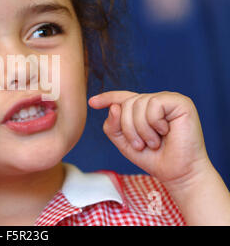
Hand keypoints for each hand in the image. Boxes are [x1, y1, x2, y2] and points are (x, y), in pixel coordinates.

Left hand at [88, 91, 210, 187]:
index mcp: (142, 109)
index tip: (91, 103)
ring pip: (138, 104)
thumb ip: (113, 126)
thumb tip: (114, 107)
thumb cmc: (153, 158)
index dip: (106, 98)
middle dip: (128, 128)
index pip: (122, 98)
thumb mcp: (124, 143)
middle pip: (125, 104)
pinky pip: (154, 104)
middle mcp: (154, 101)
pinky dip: (154, 123)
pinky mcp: (180, 102)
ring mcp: (167, 100)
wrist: (177, 173)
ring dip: (141, 129)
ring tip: (153, 142)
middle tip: (141, 145)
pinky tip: (165, 131)